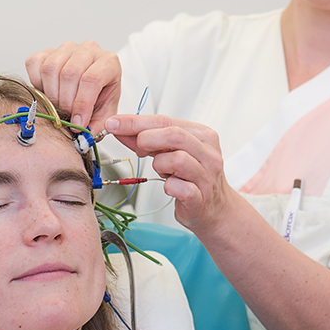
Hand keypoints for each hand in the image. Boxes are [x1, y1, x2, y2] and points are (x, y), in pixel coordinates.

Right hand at [25, 41, 121, 133]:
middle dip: (65, 102)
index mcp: (108, 62)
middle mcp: (88, 50)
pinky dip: (37, 82)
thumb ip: (99, 125)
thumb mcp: (106, 113)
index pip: (92, 79)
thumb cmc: (100, 97)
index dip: (82, 104)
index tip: (77, 123)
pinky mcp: (47, 51)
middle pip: (69, 73)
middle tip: (67, 116)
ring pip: (51, 68)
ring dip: (51, 94)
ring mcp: (67, 48)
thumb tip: (84, 134)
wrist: (91, 86)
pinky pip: (35, 63)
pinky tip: (47, 92)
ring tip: (58, 106)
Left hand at [104, 114, 233, 234]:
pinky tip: (170, 186)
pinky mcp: (200, 197)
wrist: (215, 208)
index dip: (136, 122)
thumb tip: (120, 128)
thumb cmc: (193, 177)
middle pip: (173, 135)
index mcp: (202, 135)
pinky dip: (169, 186)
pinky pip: (178, 187)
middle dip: (146, 140)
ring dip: (159, 165)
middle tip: (139, 150)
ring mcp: (206, 175)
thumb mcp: (172, 152)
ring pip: (176, 159)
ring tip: (163, 172)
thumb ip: (149, 140)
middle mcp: (208, 153)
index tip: (114, 123)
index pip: (165, 120)